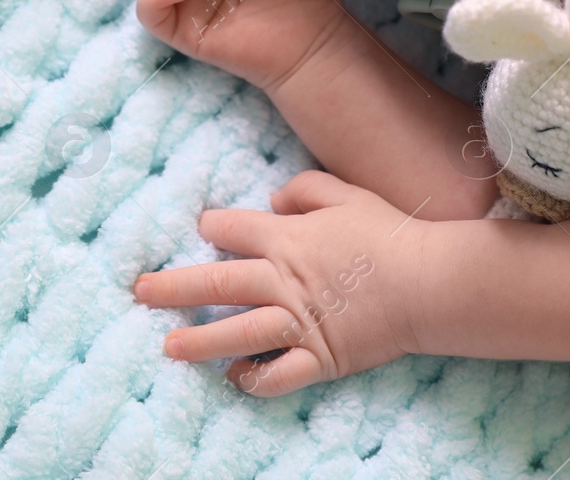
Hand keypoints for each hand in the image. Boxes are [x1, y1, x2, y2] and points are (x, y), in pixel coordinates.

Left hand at [132, 170, 426, 396]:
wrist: (428, 282)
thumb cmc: (390, 233)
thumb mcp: (347, 192)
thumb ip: (305, 188)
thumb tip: (274, 197)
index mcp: (286, 237)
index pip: (232, 229)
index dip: (213, 226)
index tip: (203, 227)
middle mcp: (282, 280)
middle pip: (217, 281)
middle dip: (173, 287)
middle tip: (140, 292)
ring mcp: (298, 322)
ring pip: (235, 332)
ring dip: (198, 340)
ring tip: (168, 347)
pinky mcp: (319, 358)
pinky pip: (277, 374)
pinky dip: (253, 380)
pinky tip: (234, 378)